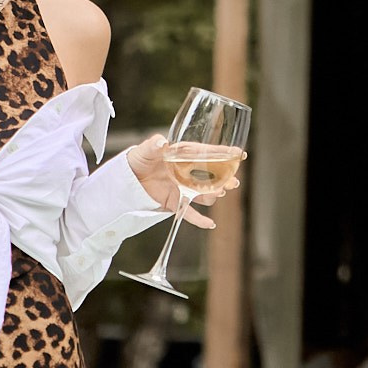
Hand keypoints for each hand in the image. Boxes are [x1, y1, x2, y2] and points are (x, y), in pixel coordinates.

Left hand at [126, 134, 242, 230]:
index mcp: (185, 155)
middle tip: (233, 182)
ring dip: (214, 195)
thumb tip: (161, 143)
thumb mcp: (145, 150)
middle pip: (212, 176)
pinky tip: (210, 224)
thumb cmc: (138, 159)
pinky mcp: (175, 202)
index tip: (240, 154)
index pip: (208, 153)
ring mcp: (183, 188)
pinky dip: (199, 220)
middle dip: (225, 179)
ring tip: (219, 193)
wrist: (127, 178)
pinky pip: (189, 212)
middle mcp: (188, 172)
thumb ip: (153, 145)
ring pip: (204, 193)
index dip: (224, 154)